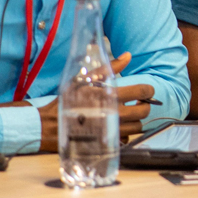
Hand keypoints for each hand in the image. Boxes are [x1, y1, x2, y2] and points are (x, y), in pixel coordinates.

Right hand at [36, 52, 155, 151]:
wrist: (49, 124)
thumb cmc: (67, 100)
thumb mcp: (84, 79)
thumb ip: (109, 67)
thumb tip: (128, 55)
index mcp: (110, 96)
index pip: (142, 91)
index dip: (148, 90)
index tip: (146, 91)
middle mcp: (114, 113)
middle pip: (144, 111)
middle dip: (144, 105)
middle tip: (138, 103)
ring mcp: (112, 129)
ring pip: (138, 126)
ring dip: (137, 119)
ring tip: (128, 114)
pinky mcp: (107, 142)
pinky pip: (126, 138)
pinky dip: (126, 132)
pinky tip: (119, 126)